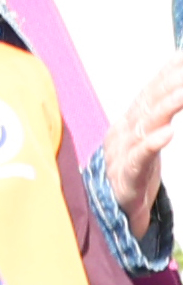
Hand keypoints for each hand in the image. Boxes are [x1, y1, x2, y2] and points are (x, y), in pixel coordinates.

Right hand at [113, 57, 182, 239]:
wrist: (111, 213)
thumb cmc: (134, 173)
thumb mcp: (146, 140)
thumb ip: (157, 116)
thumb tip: (173, 90)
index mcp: (129, 122)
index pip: (150, 90)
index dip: (168, 71)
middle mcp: (124, 132)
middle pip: (150, 102)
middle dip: (173, 82)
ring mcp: (123, 153)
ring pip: (147, 124)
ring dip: (168, 106)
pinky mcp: (128, 176)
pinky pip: (140, 158)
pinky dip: (153, 143)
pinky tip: (168, 133)